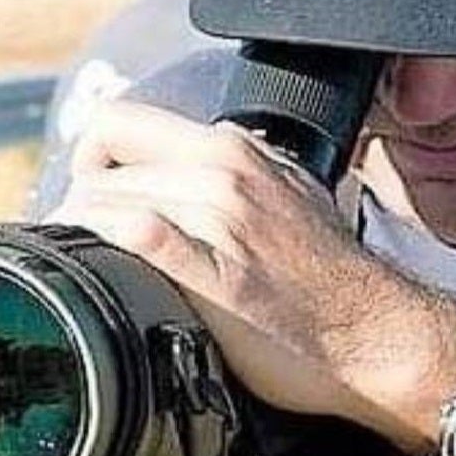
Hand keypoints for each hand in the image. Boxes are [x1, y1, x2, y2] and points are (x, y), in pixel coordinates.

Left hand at [48, 99, 449, 431]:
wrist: (378, 333)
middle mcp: (225, 171)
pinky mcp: (217, 274)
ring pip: (104, 201)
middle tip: (83, 244)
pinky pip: (135, 237)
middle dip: (77, 203)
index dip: (92, 160)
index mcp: (233, 147)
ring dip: (81, 235)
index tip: (94, 197)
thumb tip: (206, 147)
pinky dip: (103, 247)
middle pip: (101, 164)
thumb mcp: (292, 187)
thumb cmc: (333, 275)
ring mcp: (221, 220)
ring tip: (90, 267)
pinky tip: (103, 274)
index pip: (120, 121)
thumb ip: (245, 162)